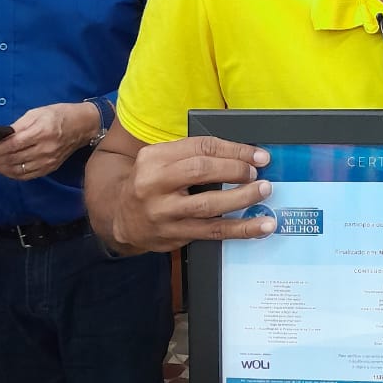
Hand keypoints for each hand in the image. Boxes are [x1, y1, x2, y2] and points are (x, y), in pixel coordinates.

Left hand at [0, 103, 97, 179]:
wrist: (83, 125)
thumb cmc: (60, 115)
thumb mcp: (37, 113)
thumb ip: (19, 125)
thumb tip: (2, 137)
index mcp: (42, 132)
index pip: (13, 144)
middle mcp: (46, 149)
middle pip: (14, 158)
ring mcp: (49, 160)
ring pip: (19, 170)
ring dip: (2, 168)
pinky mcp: (51, 167)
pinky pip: (28, 175)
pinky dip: (13, 174)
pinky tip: (6, 169)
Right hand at [108, 135, 275, 253]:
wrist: (119, 217)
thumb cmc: (150, 183)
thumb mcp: (160, 161)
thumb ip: (192, 155)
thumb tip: (241, 154)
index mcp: (154, 157)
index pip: (200, 147)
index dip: (233, 150)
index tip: (258, 155)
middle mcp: (154, 183)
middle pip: (202, 171)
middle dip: (236, 170)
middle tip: (258, 173)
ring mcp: (163, 212)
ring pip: (209, 204)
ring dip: (242, 198)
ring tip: (263, 191)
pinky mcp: (173, 235)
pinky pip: (213, 231)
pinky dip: (241, 229)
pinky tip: (260, 226)